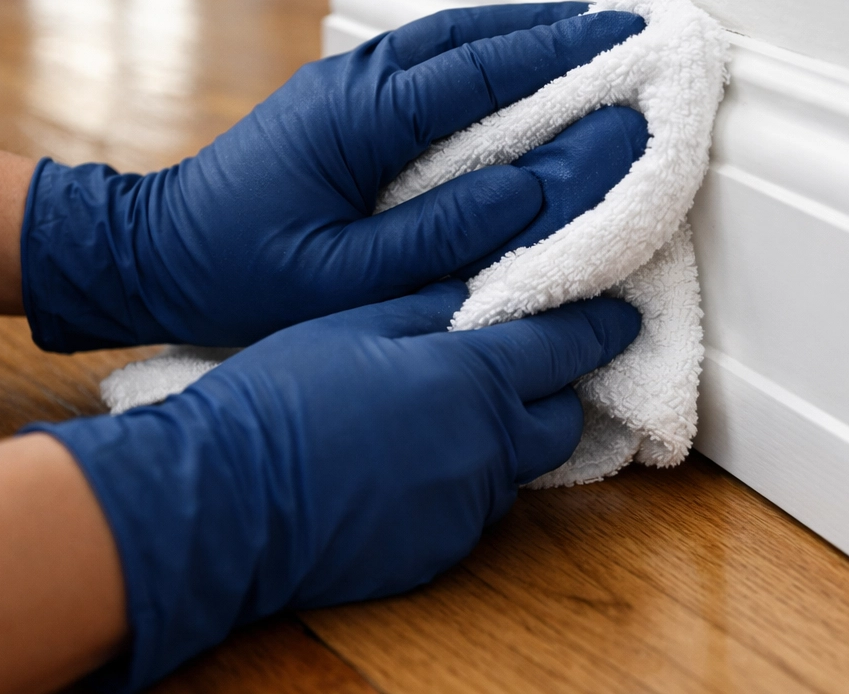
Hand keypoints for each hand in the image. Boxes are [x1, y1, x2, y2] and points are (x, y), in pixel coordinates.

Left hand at [21, 2, 644, 349]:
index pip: (479, 70)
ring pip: (446, 38)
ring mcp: (342, 82)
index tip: (624, 39)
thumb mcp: (340, 274)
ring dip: (517, 33)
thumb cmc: (238, 271)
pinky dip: (478, 56)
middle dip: (551, 27)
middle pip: (468, 34)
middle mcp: (352, 81)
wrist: (153, 249)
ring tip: (584, 37)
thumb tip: (527, 191)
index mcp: (356, 117)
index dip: (558, 53)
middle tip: (623, 25)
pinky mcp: (339, 98)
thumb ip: (436, 232)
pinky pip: (423, 62)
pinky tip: (509, 70)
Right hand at [28, 282, 641, 689]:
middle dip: (558, 391)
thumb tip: (481, 298)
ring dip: (507, 436)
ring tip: (460, 413)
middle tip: (534, 367)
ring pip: (518, 465)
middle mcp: (486, 449)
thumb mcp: (356, 323)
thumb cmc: (282, 397)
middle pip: (559, 419)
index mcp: (470, 379)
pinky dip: (467, 478)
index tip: (623, 317)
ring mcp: (465, 507)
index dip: (598, 328)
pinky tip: (420, 461)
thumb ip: (432, 309)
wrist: (226, 499)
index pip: (562, 348)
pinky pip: (476, 505)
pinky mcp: (438, 550)